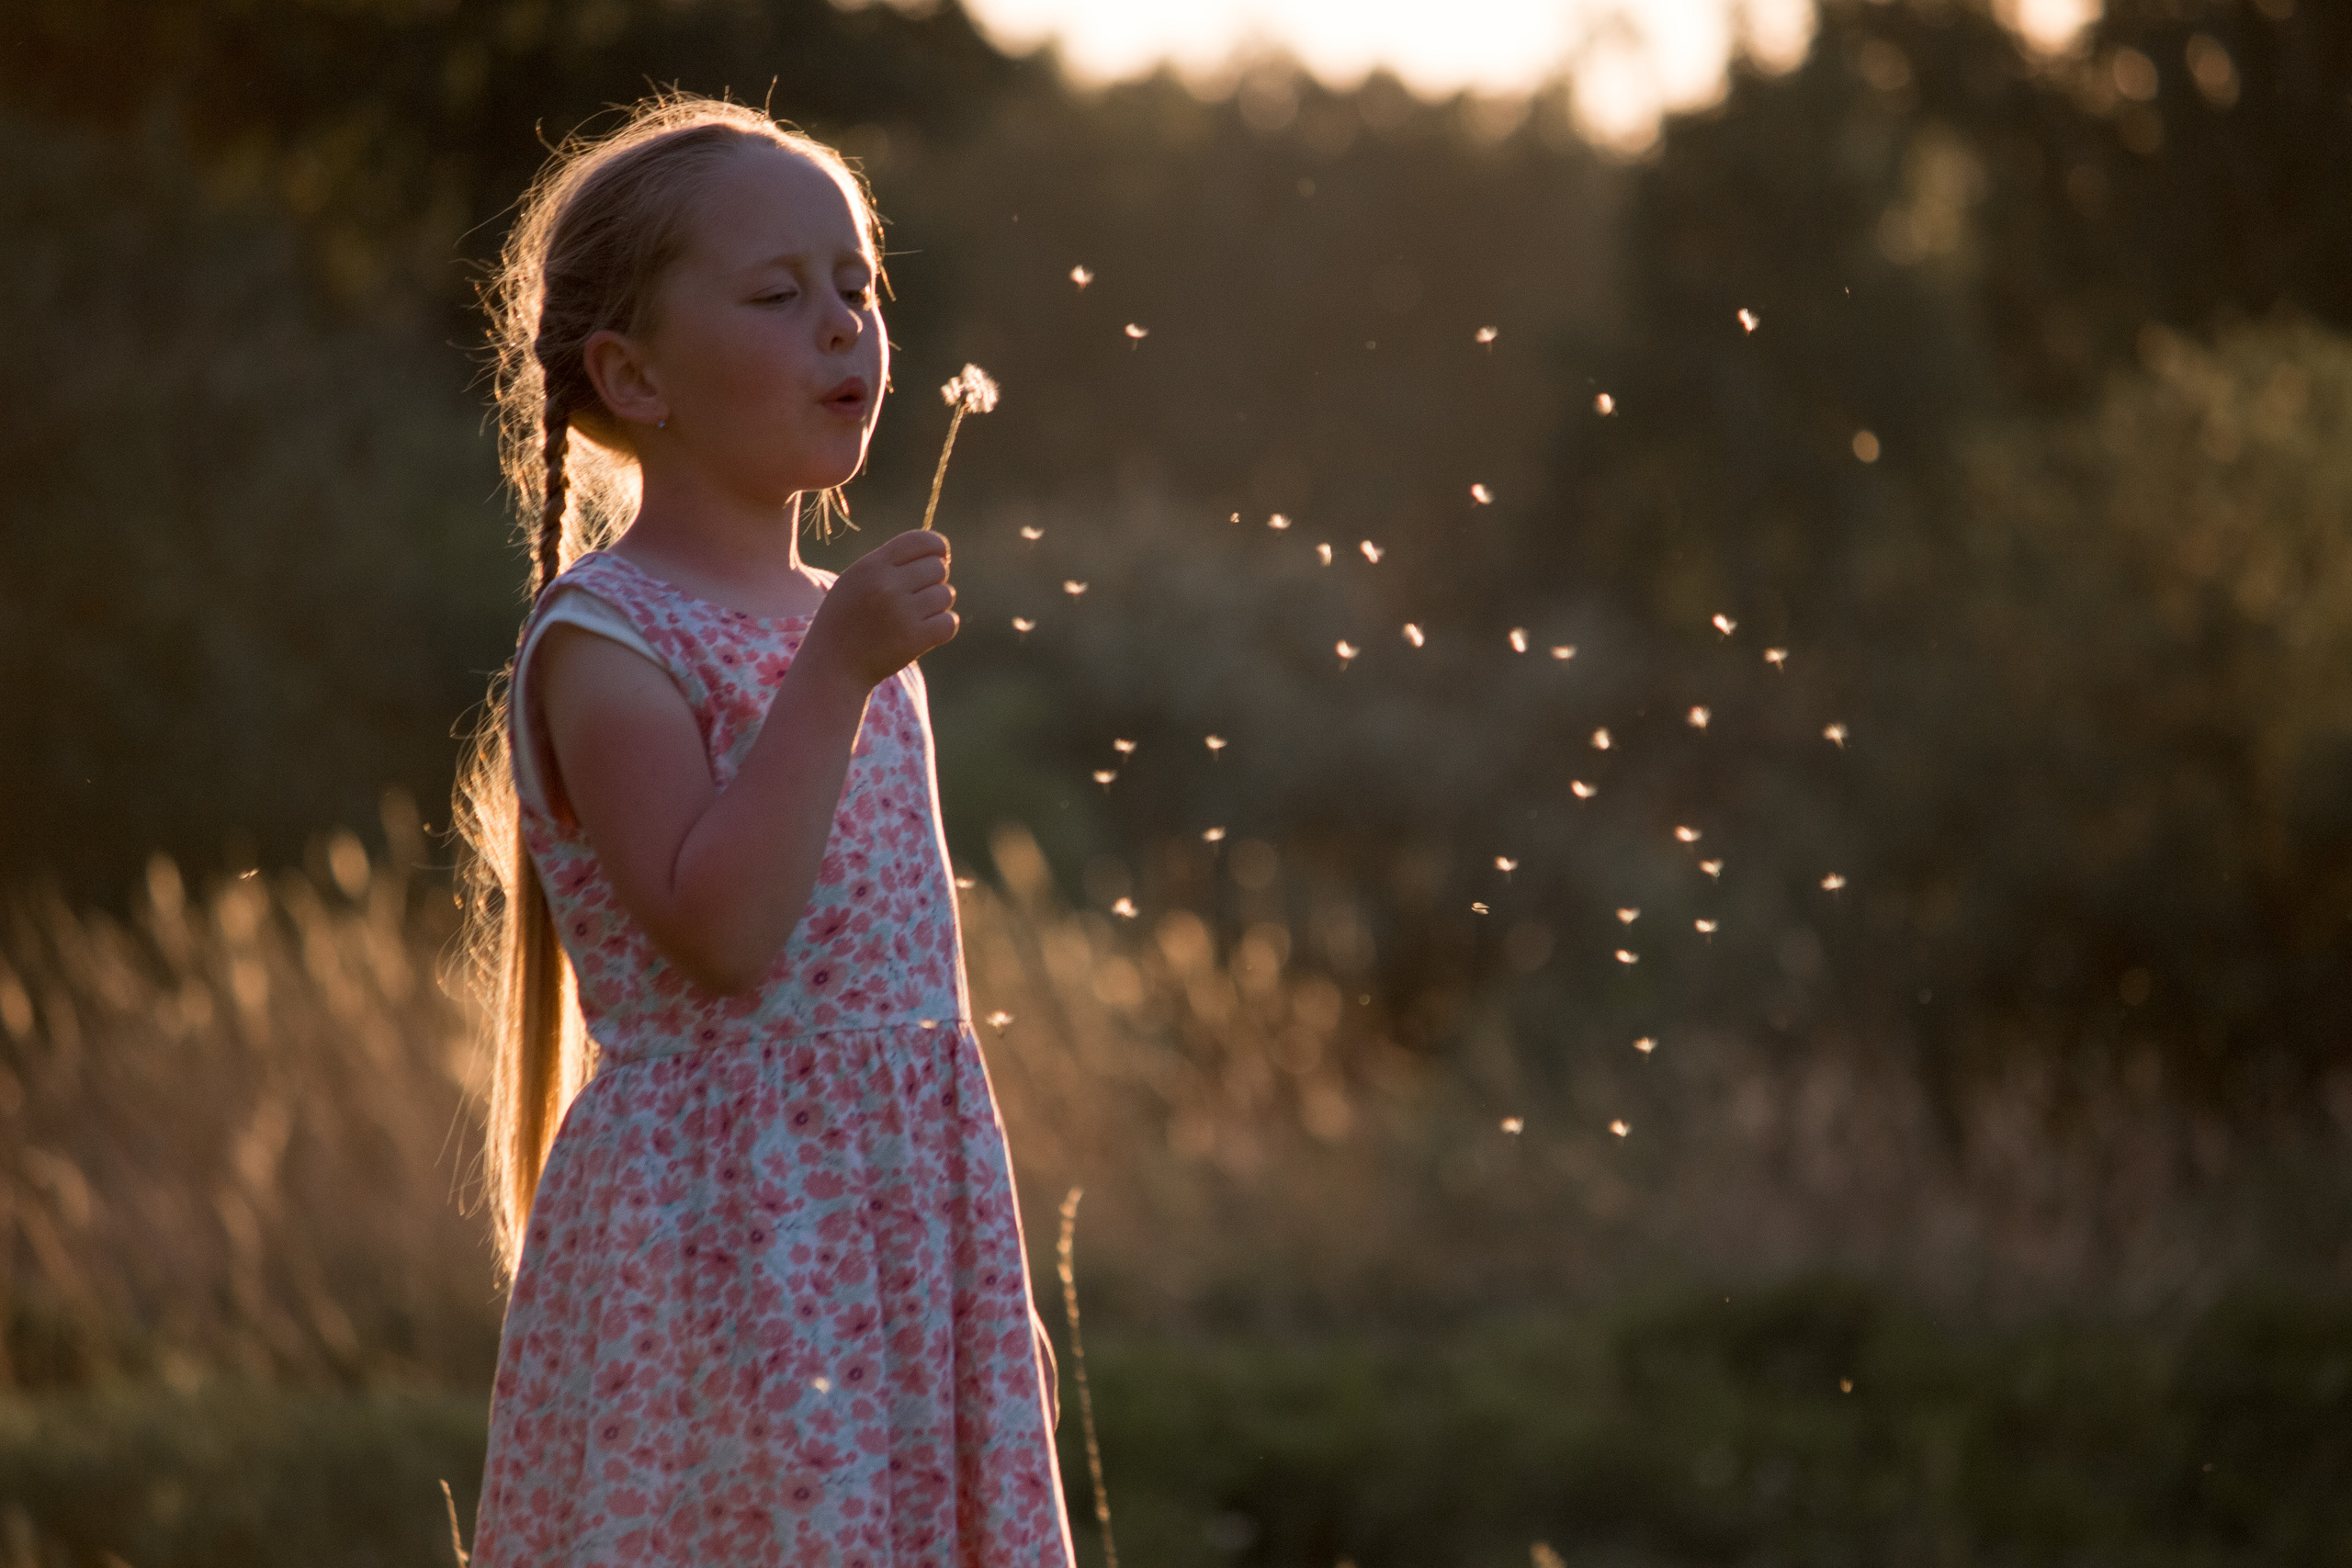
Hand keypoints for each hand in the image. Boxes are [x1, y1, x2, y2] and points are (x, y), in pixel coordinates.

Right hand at [800, 529, 958, 688]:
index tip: (940, 559)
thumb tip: (938, 553)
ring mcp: (901, 612)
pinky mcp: (913, 639)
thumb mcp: (855, 581)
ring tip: (914, 618)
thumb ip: (889, 564)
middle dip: (933, 582)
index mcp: (871, 566)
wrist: (832, 667)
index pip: (921, 540)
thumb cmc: (845, 621)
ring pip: (946, 595)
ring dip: (937, 607)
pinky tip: (926, 633)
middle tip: (915, 599)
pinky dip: (943, 628)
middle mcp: (886, 585)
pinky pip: (949, 623)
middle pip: (938, 568)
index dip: (937, 548)